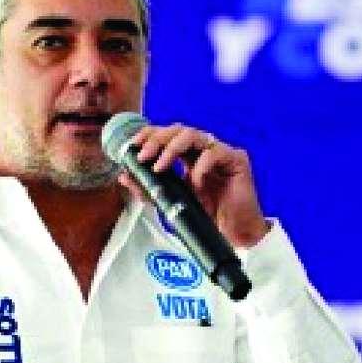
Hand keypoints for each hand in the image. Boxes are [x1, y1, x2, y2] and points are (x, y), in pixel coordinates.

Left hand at [117, 123, 269, 246]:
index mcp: (188, 155)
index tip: (132, 146)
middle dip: (156, 140)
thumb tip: (124, 176)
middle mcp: (203, 149)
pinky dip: (200, 166)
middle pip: (177, 130)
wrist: (232, 232)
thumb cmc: (206, 214)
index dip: (148, 135)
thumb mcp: (169, 202)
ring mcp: (220, 152)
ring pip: (193, 134)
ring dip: (172, 148)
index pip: (166, 135)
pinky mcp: (236, 160)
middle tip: (143, 156)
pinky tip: (194, 182)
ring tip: (159, 167)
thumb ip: (148, 189)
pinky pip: (215, 153)